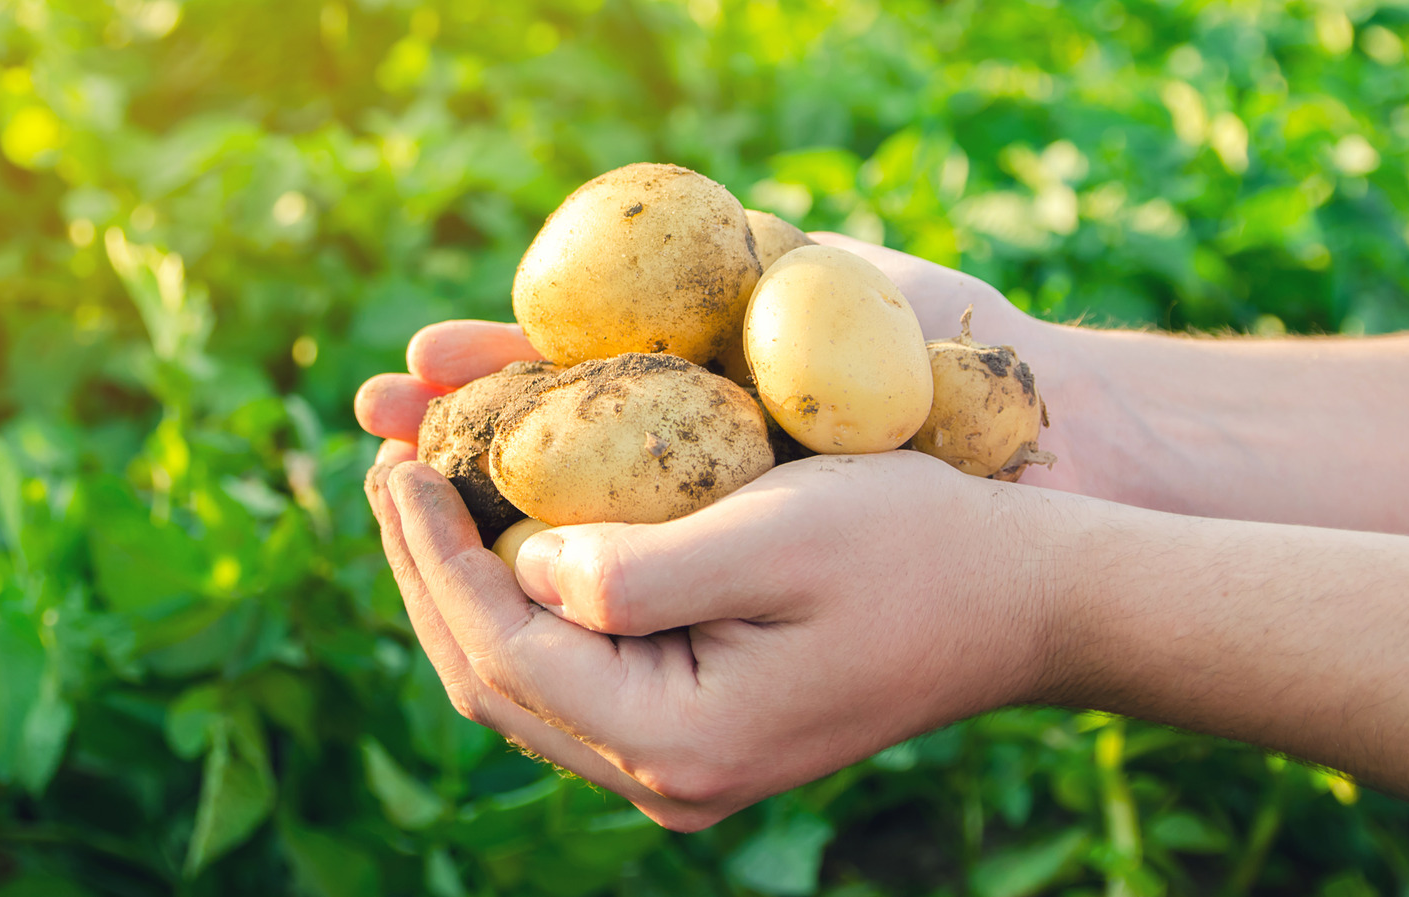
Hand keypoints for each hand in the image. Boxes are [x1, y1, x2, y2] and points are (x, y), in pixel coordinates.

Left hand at [365, 450, 1073, 829]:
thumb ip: (634, 566)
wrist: (1020, 604)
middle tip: (389, 468)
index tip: (392, 459)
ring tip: (425, 500)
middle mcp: (669, 778)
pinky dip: (524, 611)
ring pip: (527, 686)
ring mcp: (684, 768)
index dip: (432, 553)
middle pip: (496, 680)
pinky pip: (575, 680)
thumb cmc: (915, 549)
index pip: (503, 647)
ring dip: (466, 593)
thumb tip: (522, 566)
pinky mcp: (702, 737)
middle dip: (429, 574)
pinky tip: (507, 545)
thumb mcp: (775, 533)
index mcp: (678, 738)